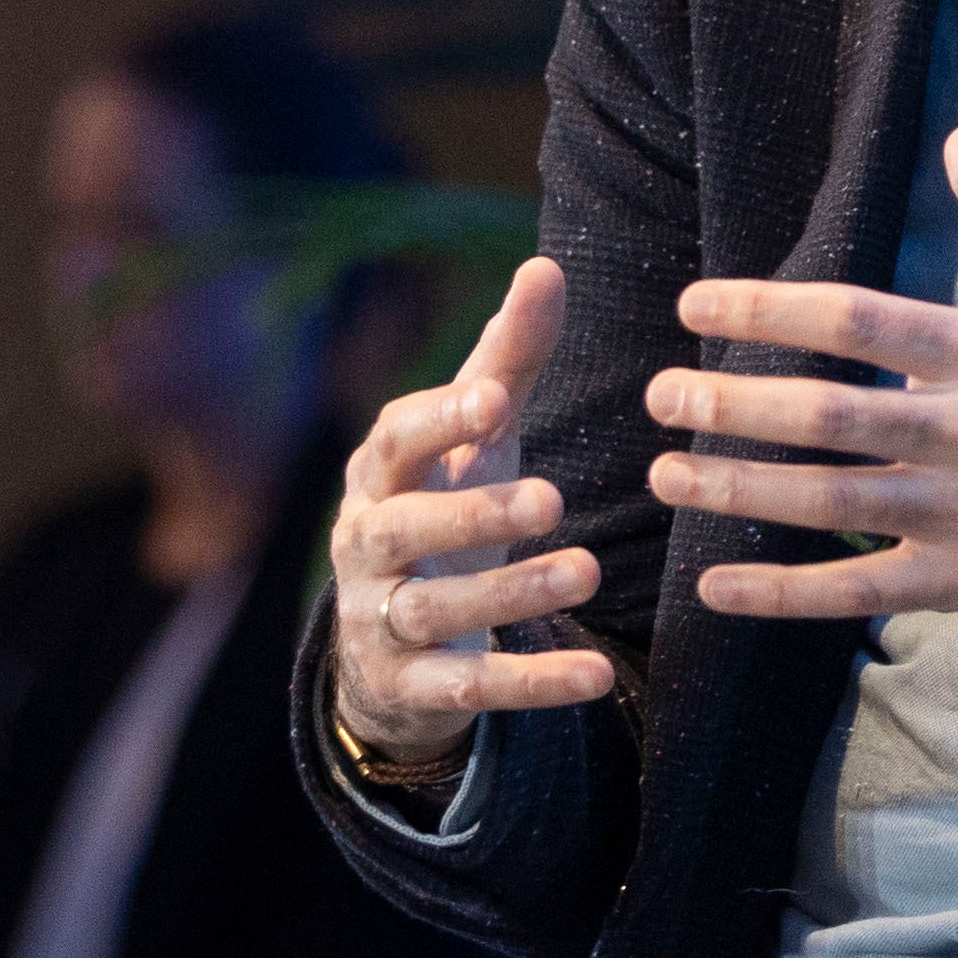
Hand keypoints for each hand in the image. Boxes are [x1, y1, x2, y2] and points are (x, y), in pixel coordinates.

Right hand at [328, 255, 620, 765]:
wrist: (388, 647)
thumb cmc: (442, 510)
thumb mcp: (473, 442)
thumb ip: (507, 362)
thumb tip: (546, 266)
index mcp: (380, 475)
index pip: (394, 439)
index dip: (438, 419)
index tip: (496, 398)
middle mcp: (365, 545)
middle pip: (401, 528)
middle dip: (472, 513)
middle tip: (552, 498)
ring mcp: (379, 621)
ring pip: (432, 611)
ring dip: (509, 593)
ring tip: (586, 572)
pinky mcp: (409, 689)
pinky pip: (465, 691)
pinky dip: (528, 686)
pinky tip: (591, 677)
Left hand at [650, 129, 957, 623]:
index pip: (856, 320)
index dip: (766, 307)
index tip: (696, 303)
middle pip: (823, 414)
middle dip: (728, 403)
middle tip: (660, 394)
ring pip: (827, 503)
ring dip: (736, 488)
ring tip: (667, 473)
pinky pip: (858, 591)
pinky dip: (783, 594)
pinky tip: (718, 583)